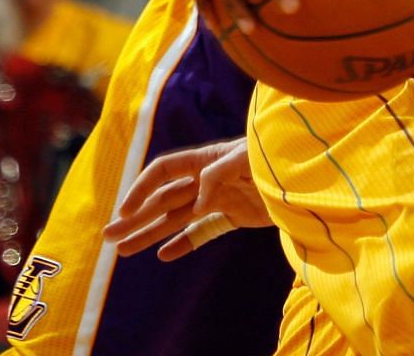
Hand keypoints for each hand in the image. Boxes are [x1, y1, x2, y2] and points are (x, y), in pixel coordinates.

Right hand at [104, 138, 275, 260]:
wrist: (305, 176)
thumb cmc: (273, 158)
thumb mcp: (247, 159)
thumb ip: (219, 174)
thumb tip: (197, 201)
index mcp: (204, 159)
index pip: (162, 172)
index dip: (140, 190)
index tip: (124, 213)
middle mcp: (205, 179)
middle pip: (162, 200)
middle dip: (135, 219)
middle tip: (108, 238)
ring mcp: (217, 198)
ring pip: (176, 218)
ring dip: (150, 233)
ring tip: (124, 251)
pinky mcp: (233, 216)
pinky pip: (203, 232)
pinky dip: (184, 242)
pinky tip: (164, 255)